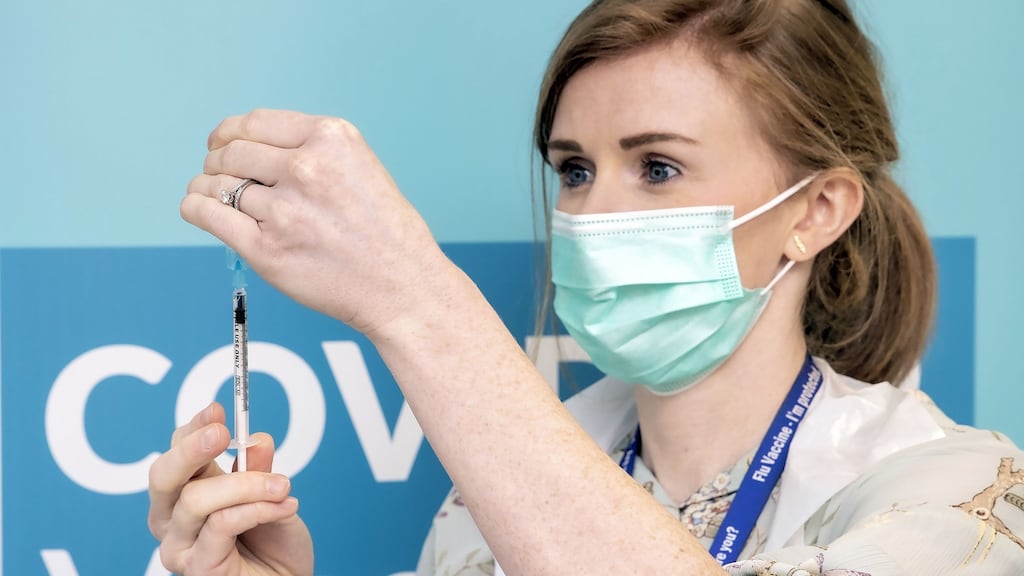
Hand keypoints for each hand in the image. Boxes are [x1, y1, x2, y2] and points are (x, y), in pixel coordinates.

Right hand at [148, 403, 312, 574]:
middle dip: (191, 449)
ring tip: (283, 486)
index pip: (175, 452)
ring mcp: (180, 545)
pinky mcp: (197, 567)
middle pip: (163, 476)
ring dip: (246, 485)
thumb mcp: (272, 492)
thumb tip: (256, 439)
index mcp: (185, 491)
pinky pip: (220, 524)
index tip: (218, 410)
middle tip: (222, 434)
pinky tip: (283, 507)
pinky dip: (256, 510)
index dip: (193, 428)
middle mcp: (172, 518)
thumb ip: (259, 468)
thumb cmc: (274, 541)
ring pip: (196, 499)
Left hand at [181, 109, 456, 334]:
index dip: (229, 132)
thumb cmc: (387, 234)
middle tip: (219, 173)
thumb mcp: (361, 167)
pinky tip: (198, 208)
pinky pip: (208, 213)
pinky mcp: (266, 248)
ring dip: (207, 186)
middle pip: (232, 152)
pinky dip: (195, 207)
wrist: (402, 286)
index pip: (255, 122)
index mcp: (331, 139)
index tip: (221, 141)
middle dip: (218, 161)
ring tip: (211, 195)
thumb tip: (252, 149)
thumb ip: (312, 152)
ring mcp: (284, 209)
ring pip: (216, 183)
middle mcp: (307, 167)